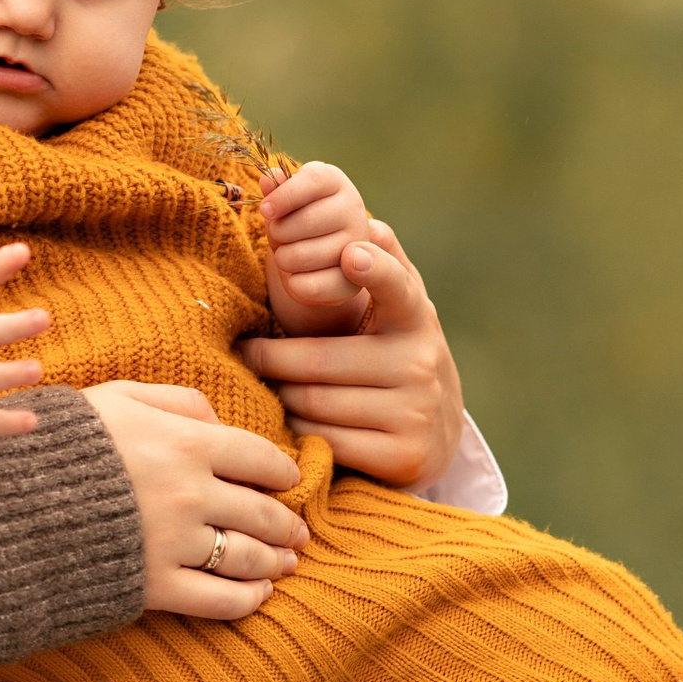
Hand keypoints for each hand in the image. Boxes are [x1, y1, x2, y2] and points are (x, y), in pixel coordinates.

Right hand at [79, 380, 307, 618]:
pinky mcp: (154, 586)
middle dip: (287, 525)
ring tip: (286, 564)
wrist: (9, 499)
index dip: (282, 473)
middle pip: (262, 513)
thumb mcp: (118, 397)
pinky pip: (219, 599)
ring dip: (276, 562)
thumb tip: (220, 423)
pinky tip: (258, 595)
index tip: (288, 482)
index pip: (261, 459)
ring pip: (248, 558)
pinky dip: (248, 599)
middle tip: (298, 533)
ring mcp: (175, 544)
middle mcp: (192, 494)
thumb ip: (177, 401)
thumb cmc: (63, 442)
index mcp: (188, 443)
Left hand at [240, 223, 463, 490]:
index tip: (350, 254)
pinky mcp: (403, 457)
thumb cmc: (397, 358)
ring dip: (281, 395)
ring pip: (315, 402)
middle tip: (245, 353)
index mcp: (417, 319)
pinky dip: (297, 432)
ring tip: (271, 387)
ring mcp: (415, 413)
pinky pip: (323, 440)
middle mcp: (421, 364)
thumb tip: (371, 224)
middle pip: (319, 360)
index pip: (398, 288)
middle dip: (272, 359)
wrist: (437, 437)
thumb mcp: (402, 313)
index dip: (375, 270)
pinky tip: (292, 423)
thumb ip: (386, 268)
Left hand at [260, 157, 373, 330]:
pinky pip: (309, 286)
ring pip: (301, 256)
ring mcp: (357, 246)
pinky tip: (298, 276)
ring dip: (283, 258)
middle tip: (279, 235)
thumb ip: (276, 188)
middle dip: (278, 232)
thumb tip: (268, 177)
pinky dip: (293, 284)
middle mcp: (353, 209)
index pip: (313, 180)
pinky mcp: (352, 283)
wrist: (316, 258)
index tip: (266, 210)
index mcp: (335, 182)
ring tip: (289, 254)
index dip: (284, 196)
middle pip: (304, 221)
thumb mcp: (284, 200)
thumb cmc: (295, 220)